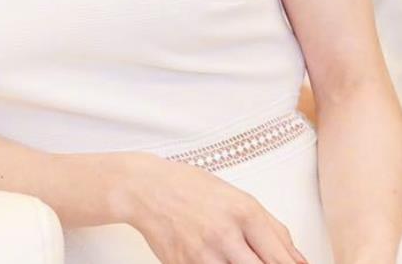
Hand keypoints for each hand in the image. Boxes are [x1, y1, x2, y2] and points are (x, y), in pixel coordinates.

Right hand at [114, 153, 305, 263]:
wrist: (144, 188)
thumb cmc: (191, 188)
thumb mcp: (238, 197)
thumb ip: (274, 230)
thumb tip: (300, 262)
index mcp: (244, 214)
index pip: (283, 261)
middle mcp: (224, 235)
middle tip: (257, 260)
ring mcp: (202, 254)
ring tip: (233, 256)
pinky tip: (218, 258)